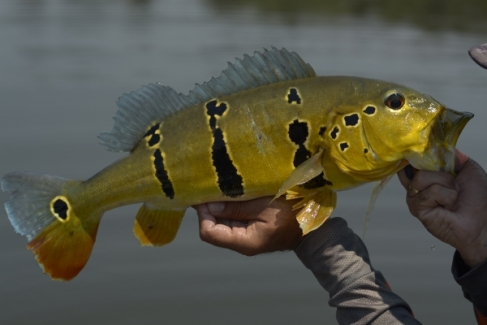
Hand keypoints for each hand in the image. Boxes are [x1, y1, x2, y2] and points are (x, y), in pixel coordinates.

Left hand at [193, 196, 302, 255]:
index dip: (203, 214)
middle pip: (213, 228)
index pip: (209, 233)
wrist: (313, 223)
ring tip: (220, 188)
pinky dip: (229, 208)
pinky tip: (231, 194)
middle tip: (210, 187)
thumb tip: (209, 206)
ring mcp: (246, 237)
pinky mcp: (251, 229)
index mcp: (244, 241)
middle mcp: (242, 243)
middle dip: (209, 209)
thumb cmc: (292, 212)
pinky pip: (233, 220)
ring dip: (219, 208)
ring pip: (222, 224)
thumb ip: (236, 207)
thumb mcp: (263, 206)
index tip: (204, 195)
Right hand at [397, 152, 486, 267]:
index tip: (422, 152)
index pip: (411, 159)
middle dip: (441, 173)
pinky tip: (448, 206)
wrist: (482, 222)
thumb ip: (451, 155)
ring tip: (453, 196)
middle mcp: (416, 185)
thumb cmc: (476, 199)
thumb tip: (437, 144)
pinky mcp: (417, 208)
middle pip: (416, 165)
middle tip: (453, 184)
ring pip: (422, 178)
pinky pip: (430, 192)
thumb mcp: (468, 168)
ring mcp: (414, 197)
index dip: (416, 154)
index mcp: (426, 174)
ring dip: (446, 185)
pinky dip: (446, 196)